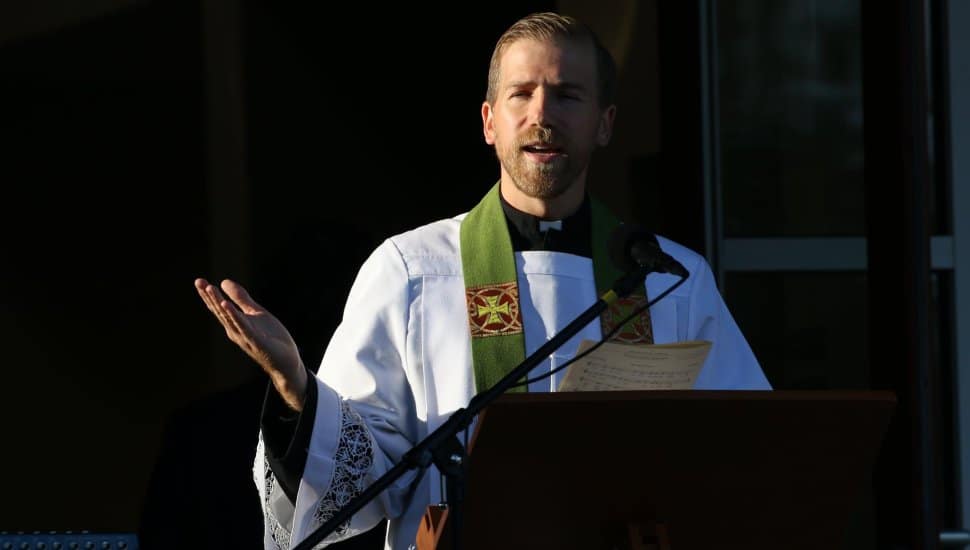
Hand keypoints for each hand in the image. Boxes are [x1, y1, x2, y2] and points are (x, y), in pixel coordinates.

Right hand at [194, 278, 307, 410]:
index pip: (219, 308)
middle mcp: (236, 331)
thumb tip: (224, 282)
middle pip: (220, 312)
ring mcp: (245, 337)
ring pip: (229, 318)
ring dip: (219, 303)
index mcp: (235, 324)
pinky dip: (234, 316)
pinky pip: (244, 327)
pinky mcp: (256, 342)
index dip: (209, 295)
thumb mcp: (256, 313)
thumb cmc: (271, 338)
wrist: (287, 361)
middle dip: (210, 296)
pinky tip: (227, 305)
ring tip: (211, 288)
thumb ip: (242, 299)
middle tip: (199, 282)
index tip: (199, 281)